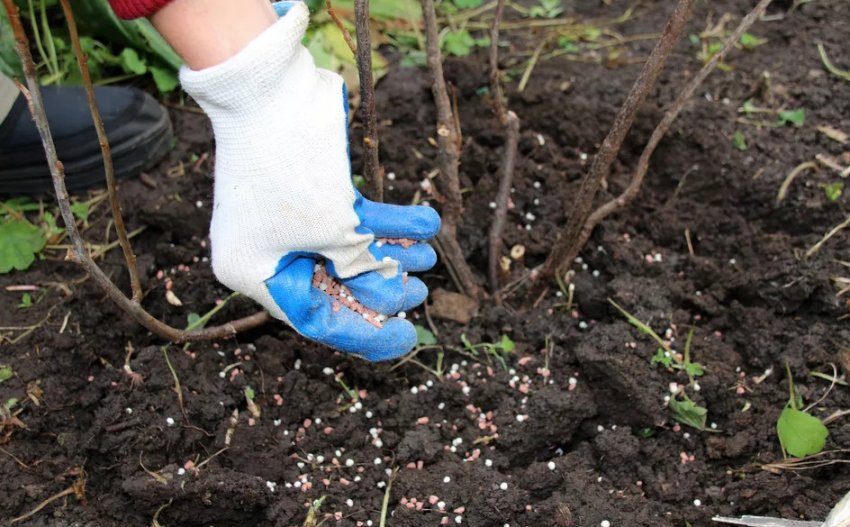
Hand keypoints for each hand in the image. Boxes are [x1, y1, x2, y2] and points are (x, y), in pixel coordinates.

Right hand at [179, 1, 439, 359]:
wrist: (270, 85)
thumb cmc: (294, 166)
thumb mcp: (334, 231)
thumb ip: (361, 265)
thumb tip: (389, 288)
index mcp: (254, 273)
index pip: (315, 319)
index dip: (366, 334)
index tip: (407, 340)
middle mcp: (266, 251)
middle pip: (333, 287)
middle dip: (381, 289)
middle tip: (420, 293)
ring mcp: (285, 221)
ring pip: (346, 252)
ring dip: (390, 253)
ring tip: (428, 258)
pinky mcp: (306, 192)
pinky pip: (349, 218)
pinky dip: (385, 221)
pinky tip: (425, 223)